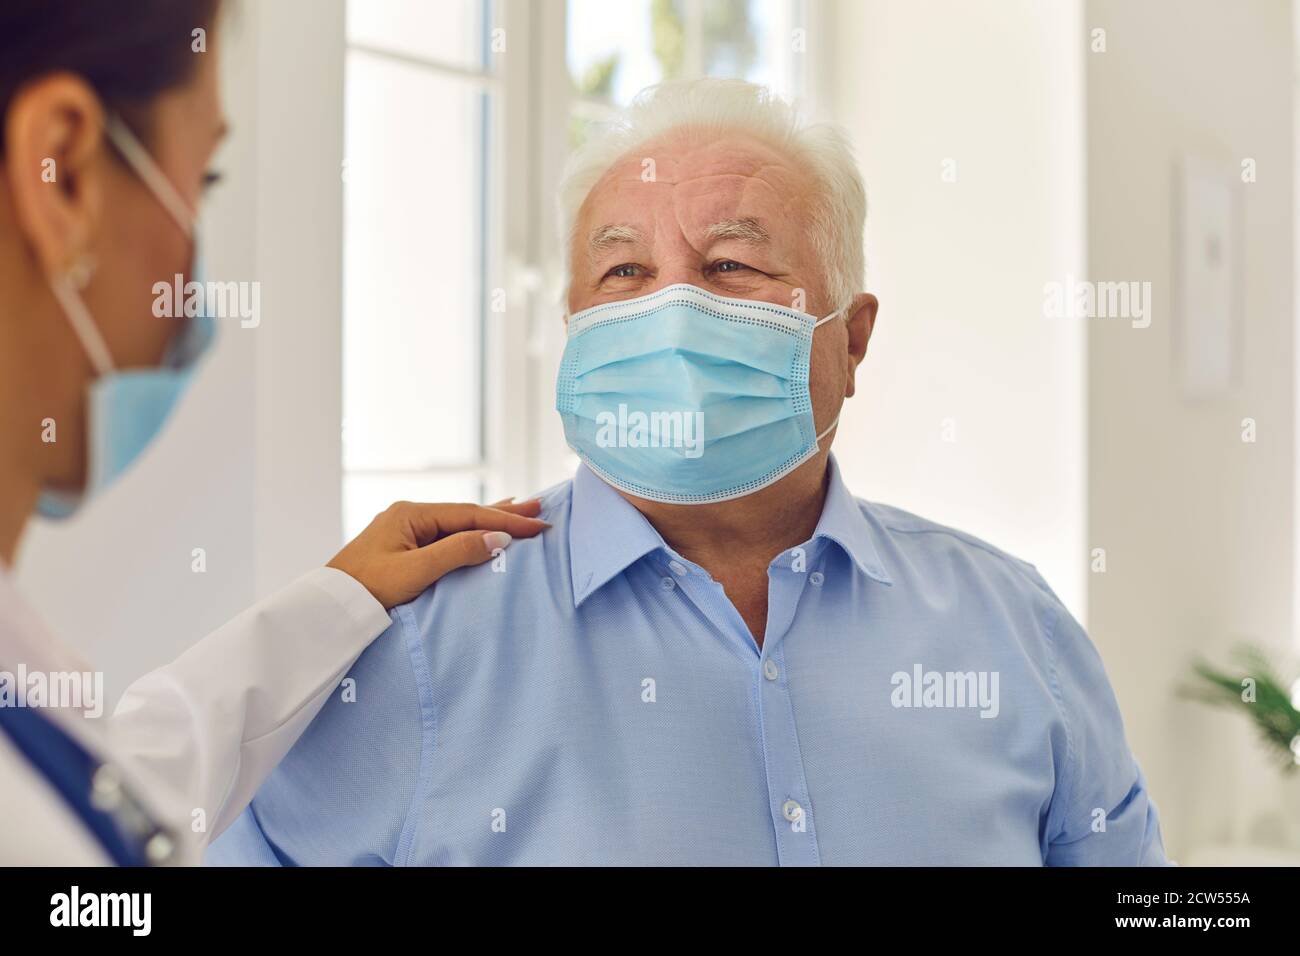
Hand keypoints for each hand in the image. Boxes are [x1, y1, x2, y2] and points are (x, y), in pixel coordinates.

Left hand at [327, 497, 548, 608]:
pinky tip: (479, 528)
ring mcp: (406, 532)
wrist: (330, 609)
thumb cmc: (368, 590)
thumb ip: (457, 552)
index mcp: (412, 515)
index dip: (506, 521)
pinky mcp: (404, 549)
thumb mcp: (415, 571)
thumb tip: (498, 539)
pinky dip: (470, 532)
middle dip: (504, 512)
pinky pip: (446, 536)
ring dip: (490, 521)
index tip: (538, 526)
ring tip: (519, 509)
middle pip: (466, 513)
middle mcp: (410, 517)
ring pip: (458, 523)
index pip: (470, 515)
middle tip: (539, 508)